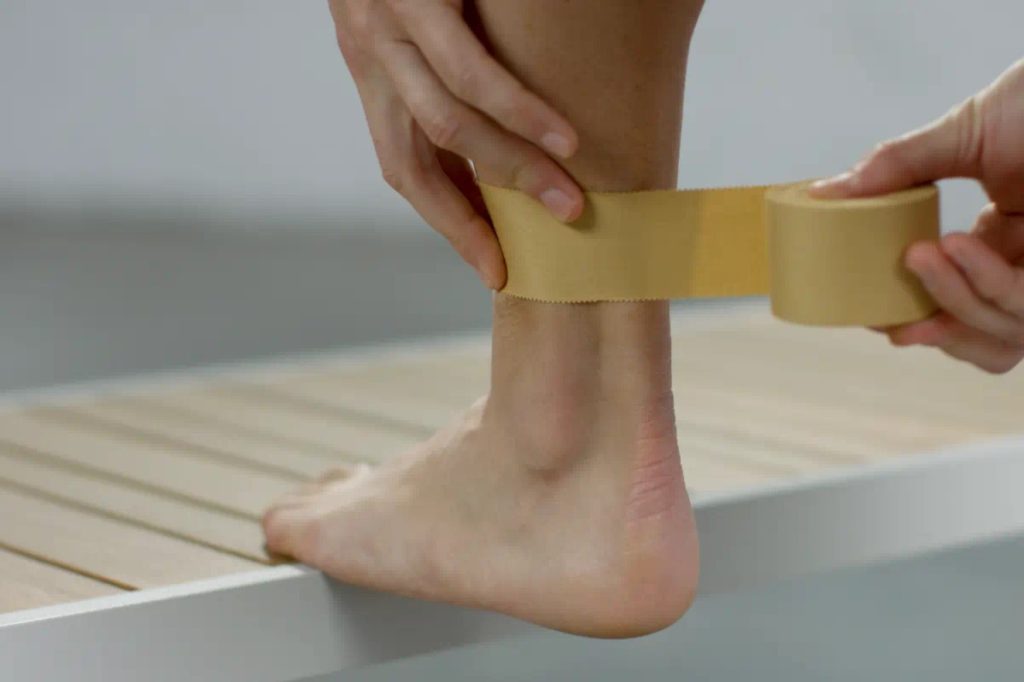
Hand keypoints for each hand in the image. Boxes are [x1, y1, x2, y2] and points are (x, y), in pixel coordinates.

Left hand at [328, 0, 583, 288]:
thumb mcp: (409, 23)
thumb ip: (444, 74)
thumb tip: (507, 130)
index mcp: (372, 75)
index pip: (406, 169)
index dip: (449, 224)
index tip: (494, 267)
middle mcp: (370, 60)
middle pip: (417, 164)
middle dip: (475, 221)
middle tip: (530, 259)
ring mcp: (385, 29)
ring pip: (448, 125)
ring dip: (513, 169)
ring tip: (569, 199)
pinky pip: (467, 67)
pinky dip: (516, 109)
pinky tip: (561, 134)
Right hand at [811, 59, 1023, 372]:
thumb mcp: (959, 133)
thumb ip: (897, 165)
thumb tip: (825, 192)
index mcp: (997, 244)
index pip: (960, 311)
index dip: (923, 329)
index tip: (880, 323)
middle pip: (986, 341)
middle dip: (937, 334)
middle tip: (893, 319)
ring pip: (1003, 334)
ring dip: (953, 304)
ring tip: (919, 256)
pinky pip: (1022, 300)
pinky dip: (984, 282)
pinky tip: (956, 246)